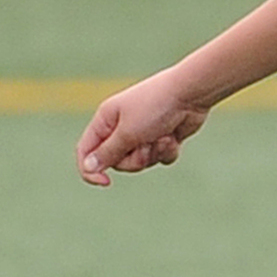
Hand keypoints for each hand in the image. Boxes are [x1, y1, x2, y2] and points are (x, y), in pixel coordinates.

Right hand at [76, 75, 210, 185]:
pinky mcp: (161, 138)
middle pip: (117, 162)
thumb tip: (89, 167)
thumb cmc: (155, 106)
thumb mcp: (127, 133)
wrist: (190, 94)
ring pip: (140, 162)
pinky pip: (159, 158)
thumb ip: (108, 153)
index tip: (105, 182)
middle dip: (134, 160)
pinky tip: (173, 136)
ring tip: (162, 137)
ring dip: (153, 154)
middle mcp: (121, 127)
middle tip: (144, 146)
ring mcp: (143, 133)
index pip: (86, 150)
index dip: (90, 169)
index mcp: (105, 120)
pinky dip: (167, 151)